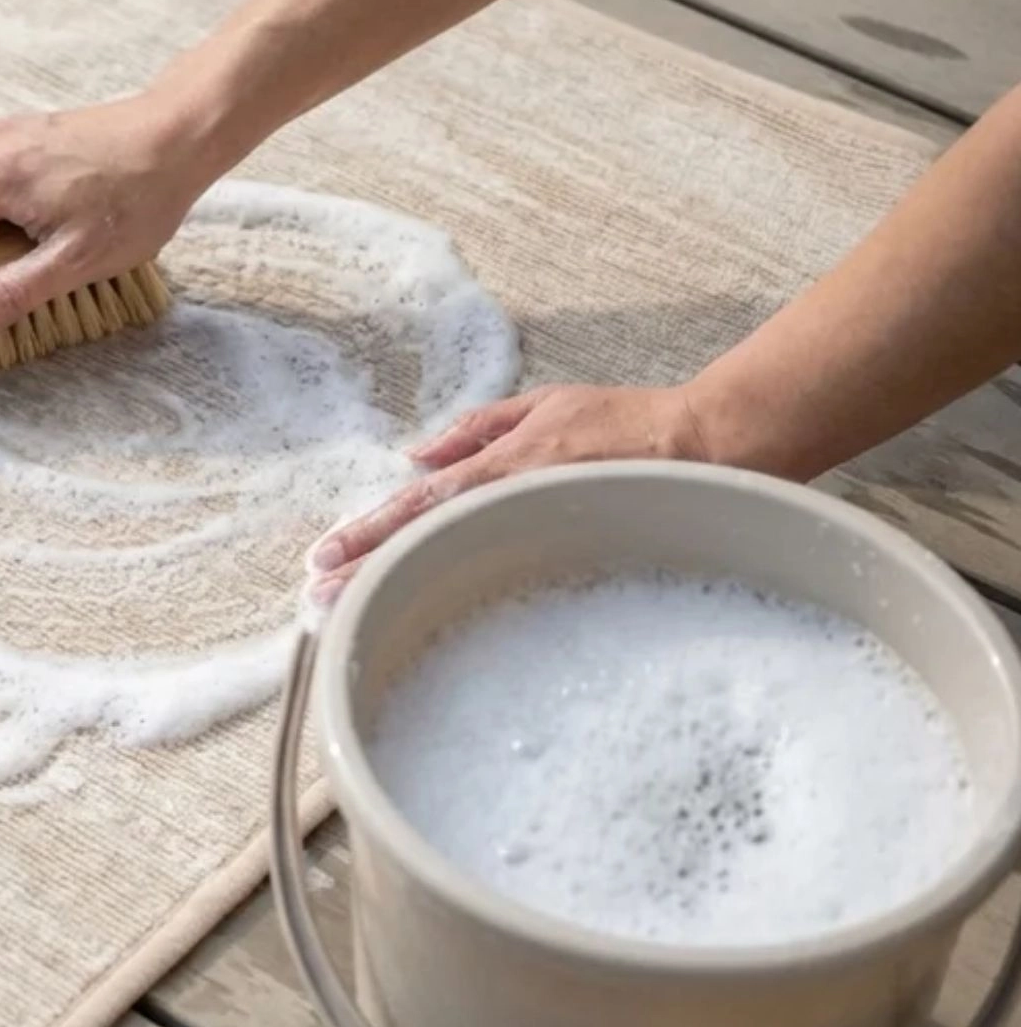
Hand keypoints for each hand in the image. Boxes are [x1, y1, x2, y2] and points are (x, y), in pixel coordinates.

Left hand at [307, 384, 710, 603]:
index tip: (324, 559)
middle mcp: (513, 504)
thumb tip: (417, 457)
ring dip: (403, 591)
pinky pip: (502, 585)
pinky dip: (459, 602)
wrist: (707, 451)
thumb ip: (478, 429)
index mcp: (503, 466)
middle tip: (318, 606)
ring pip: (455, 570)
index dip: (369, 532)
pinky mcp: (570, 559)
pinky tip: (427, 621)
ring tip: (352, 618)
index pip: (420, 505)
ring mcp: (540, 537)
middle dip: (369, 575)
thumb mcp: (544, 405)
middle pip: (425, 546)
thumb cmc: (628, 424)